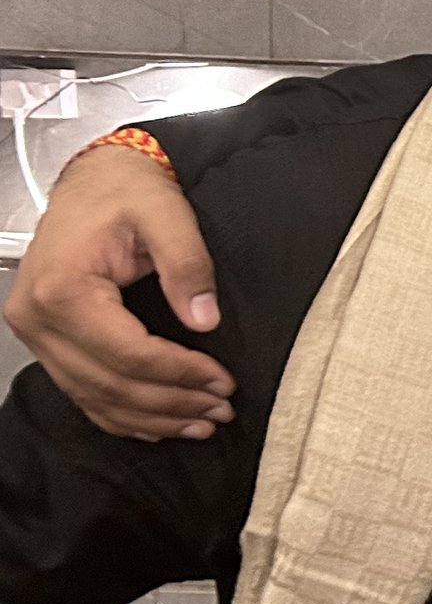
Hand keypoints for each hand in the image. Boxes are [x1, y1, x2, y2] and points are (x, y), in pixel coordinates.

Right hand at [1, 146, 235, 438]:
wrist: (92, 181)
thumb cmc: (123, 192)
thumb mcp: (165, 214)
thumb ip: (188, 265)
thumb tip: (204, 320)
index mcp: (63, 289)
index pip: (127, 353)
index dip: (180, 374)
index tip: (223, 381)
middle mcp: (38, 318)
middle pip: (110, 383)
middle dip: (172, 402)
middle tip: (221, 410)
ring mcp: (37, 334)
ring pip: (95, 396)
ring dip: (152, 416)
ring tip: (201, 421)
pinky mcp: (46, 342)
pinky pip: (82, 392)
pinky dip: (122, 413)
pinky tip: (159, 422)